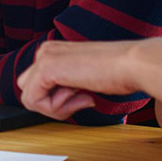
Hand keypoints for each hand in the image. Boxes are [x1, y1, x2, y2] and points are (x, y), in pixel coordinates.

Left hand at [16, 39, 147, 118]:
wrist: (132, 64)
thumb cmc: (117, 71)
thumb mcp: (83, 79)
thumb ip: (66, 86)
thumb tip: (55, 101)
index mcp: (54, 51)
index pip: (37, 85)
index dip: (56, 100)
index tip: (81, 96)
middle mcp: (46, 51)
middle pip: (29, 91)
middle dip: (51, 104)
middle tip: (79, 99)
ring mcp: (44, 58)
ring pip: (29, 98)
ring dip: (55, 107)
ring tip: (82, 97)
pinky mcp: (46, 68)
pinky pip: (33, 101)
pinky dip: (55, 108)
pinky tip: (79, 96)